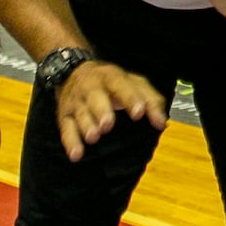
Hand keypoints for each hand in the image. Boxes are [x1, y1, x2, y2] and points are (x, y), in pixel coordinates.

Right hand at [53, 62, 167, 162]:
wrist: (72, 71)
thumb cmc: (110, 82)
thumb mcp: (133, 83)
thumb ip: (151, 100)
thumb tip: (160, 122)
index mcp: (111, 77)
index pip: (121, 85)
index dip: (130, 98)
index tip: (139, 112)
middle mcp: (91, 87)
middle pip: (95, 97)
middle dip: (101, 110)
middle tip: (108, 124)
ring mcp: (76, 101)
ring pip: (80, 113)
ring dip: (86, 125)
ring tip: (93, 137)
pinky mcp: (64, 115)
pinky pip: (65, 129)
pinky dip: (70, 142)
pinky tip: (76, 154)